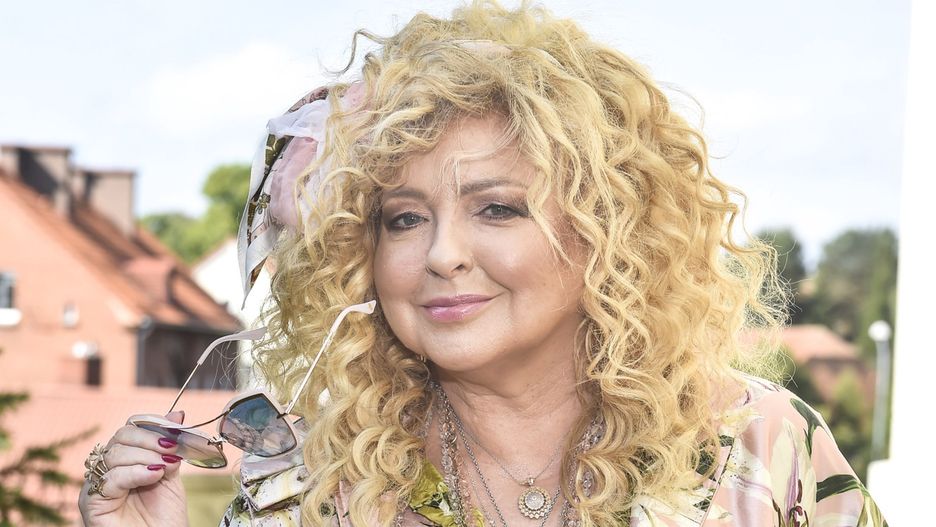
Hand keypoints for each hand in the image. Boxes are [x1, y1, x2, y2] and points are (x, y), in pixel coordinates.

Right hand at [78, 411, 188, 526]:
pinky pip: (110, 478)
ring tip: (164, 469)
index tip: (176, 432)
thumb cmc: (164, 517)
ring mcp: (97, 484)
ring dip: (146, 457)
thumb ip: (169, 447)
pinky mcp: (91, 502)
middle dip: (151, 440)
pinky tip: (153, 476)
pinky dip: (135, 472)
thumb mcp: (170, 475)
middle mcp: (107, 468)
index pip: (131, 428)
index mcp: (126, 459)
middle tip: (172, 451)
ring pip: (115, 454)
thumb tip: (177, 414)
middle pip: (122, 436)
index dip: (153, 425)